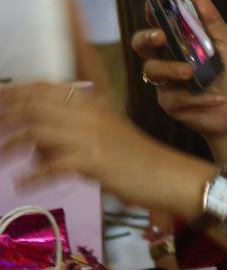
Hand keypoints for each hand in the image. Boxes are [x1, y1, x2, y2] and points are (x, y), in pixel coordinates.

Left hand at [0, 83, 191, 205]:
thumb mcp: (104, 134)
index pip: (46, 86)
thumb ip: (71, 132)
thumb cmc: (136, 157)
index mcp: (92, 102)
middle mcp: (89, 113)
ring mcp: (90, 135)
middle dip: (4, 113)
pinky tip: (22, 182)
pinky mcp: (92, 160)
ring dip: (10, 145)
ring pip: (36, 131)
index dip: (16, 91)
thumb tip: (35, 146)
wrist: (167, 174)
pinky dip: (33, 175)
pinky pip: (52, 165)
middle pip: (34, 104)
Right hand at [132, 0, 226, 139]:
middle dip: (147, 37)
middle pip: (140, 44)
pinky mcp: (169, 103)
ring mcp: (164, 82)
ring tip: (191, 72)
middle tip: (161, 36)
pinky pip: (175, 97)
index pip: (158, 22)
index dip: (151, 12)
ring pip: (152, 70)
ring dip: (171, 69)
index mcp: (178, 41)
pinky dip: (199, 98)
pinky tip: (219, 99)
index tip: (153, 3)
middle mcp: (166, 58)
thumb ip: (213, 23)